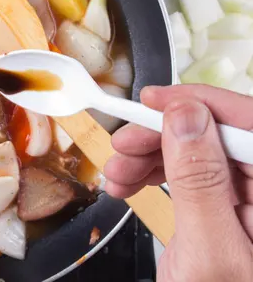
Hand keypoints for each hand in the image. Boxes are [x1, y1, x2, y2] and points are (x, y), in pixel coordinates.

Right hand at [103, 85, 252, 280]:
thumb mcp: (210, 255)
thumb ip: (201, 182)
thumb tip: (186, 116)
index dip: (204, 104)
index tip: (154, 100)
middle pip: (222, 138)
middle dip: (165, 136)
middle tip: (122, 146)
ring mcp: (249, 205)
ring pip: (201, 154)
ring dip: (152, 156)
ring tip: (116, 173)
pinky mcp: (225, 212)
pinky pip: (191, 177)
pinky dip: (155, 174)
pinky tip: (129, 183)